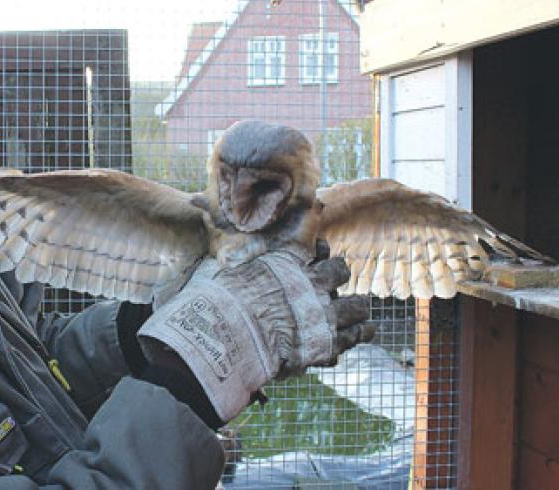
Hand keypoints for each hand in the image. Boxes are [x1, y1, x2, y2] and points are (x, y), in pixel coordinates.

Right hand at [137, 242, 373, 422]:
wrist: (225, 338)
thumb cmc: (216, 302)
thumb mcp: (215, 267)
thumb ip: (222, 253)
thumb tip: (199, 214)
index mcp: (286, 261)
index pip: (310, 238)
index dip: (315, 241)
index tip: (317, 241)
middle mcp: (310, 283)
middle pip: (339, 271)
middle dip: (337, 273)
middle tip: (332, 278)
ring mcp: (322, 314)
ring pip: (357, 305)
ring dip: (356, 307)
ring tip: (358, 309)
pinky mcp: (327, 344)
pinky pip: (353, 337)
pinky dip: (356, 335)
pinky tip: (359, 333)